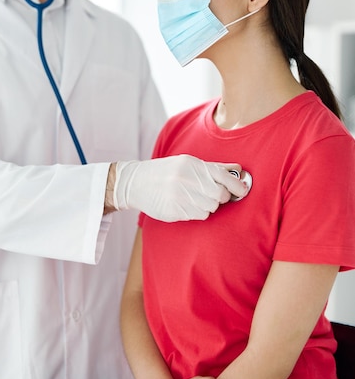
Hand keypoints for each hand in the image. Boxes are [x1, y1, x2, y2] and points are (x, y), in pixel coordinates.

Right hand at [112, 154, 249, 220]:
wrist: (136, 182)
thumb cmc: (167, 171)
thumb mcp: (188, 163)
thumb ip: (214, 167)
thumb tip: (238, 169)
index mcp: (192, 165)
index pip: (223, 176)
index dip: (237, 186)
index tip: (243, 190)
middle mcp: (186, 180)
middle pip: (219, 195)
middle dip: (222, 197)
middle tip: (216, 195)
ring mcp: (179, 196)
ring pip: (210, 208)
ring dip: (209, 205)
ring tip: (197, 198)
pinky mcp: (174, 211)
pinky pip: (199, 215)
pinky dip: (199, 212)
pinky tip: (188, 204)